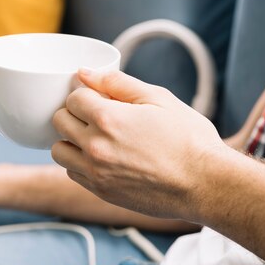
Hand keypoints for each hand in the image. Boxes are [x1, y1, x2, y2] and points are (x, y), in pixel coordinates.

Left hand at [51, 69, 226, 221]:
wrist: (205, 184)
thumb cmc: (188, 139)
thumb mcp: (158, 98)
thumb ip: (116, 82)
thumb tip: (83, 73)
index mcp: (108, 119)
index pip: (72, 98)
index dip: (86, 94)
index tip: (100, 99)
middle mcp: (95, 147)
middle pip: (59, 121)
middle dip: (74, 113)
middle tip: (96, 115)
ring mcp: (95, 172)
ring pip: (59, 151)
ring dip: (71, 140)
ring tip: (94, 138)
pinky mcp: (100, 191)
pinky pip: (72, 173)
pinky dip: (79, 163)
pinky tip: (101, 158)